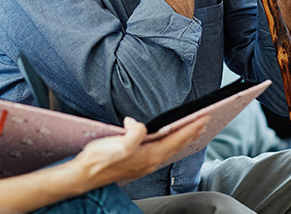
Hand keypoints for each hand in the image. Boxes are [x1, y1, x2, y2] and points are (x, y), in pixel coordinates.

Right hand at [73, 116, 207, 187]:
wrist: (86, 174)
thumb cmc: (100, 159)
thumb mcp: (119, 143)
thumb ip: (134, 133)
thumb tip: (138, 123)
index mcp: (150, 155)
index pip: (176, 138)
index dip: (191, 127)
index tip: (204, 117)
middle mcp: (151, 161)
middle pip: (178, 145)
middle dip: (192, 133)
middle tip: (205, 121)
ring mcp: (144, 164)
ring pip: (170, 149)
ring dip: (183, 139)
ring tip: (191, 130)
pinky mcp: (137, 164)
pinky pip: (161, 152)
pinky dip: (170, 143)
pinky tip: (168, 140)